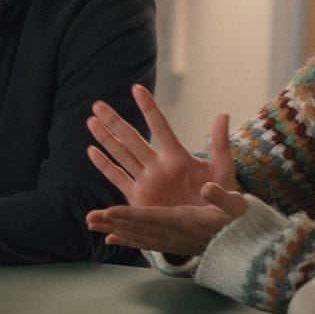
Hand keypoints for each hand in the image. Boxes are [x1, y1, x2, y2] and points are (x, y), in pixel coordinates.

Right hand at [86, 84, 235, 207]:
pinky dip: (105, 166)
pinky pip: (118, 178)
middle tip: (97, 104)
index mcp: (178, 158)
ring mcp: (148, 181)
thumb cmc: (221, 195)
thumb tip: (223, 114)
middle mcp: (159, 166)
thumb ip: (220, 144)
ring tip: (91, 121)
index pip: (161, 128)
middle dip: (115, 122)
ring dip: (106, 138)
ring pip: (122, 154)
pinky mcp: (139, 198)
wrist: (212, 224)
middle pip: (132, 139)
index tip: (136, 88)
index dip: (148, 109)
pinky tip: (92, 151)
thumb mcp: (223, 169)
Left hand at [86, 183, 249, 255]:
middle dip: (113, 222)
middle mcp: (173, 234)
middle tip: (90, 218)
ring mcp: (171, 242)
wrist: (244, 247)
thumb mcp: (235, 204)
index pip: (152, 217)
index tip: (110, 211)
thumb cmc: (239, 221)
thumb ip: (220, 195)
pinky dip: (127, 240)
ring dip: (114, 230)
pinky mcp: (172, 245)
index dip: (130, 215)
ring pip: (137, 235)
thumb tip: (207, 187)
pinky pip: (145, 243)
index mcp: (185, 221)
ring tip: (92, 224)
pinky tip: (112, 239)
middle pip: (138, 228)